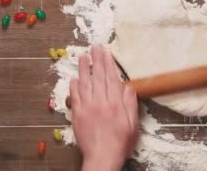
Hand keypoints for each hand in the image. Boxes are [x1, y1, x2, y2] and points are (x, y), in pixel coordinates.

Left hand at [69, 46, 138, 170]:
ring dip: (84, 69)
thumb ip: (130, 104)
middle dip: (97, 60)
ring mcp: (87, 108)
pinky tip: (74, 78)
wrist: (102, 158)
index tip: (106, 52)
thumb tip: (128, 86)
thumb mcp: (133, 124)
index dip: (108, 64)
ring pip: (85, 84)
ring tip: (83, 57)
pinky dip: (74, 86)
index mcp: (115, 104)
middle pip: (98, 77)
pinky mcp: (77, 115)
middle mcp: (100, 102)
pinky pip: (75, 97)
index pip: (111, 78)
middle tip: (95, 47)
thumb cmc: (120, 143)